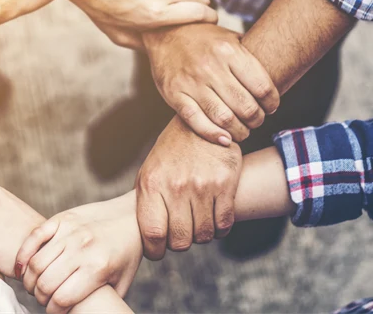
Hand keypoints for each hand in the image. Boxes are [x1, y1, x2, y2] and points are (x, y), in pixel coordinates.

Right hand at [14, 192, 141, 312]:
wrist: (131, 218)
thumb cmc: (125, 255)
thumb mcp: (121, 283)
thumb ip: (104, 302)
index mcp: (98, 268)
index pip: (61, 299)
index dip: (52, 311)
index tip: (53, 312)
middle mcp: (82, 249)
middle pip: (45, 283)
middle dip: (40, 298)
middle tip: (43, 299)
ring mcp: (70, 232)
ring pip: (36, 263)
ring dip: (30, 280)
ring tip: (34, 286)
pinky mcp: (62, 218)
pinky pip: (34, 237)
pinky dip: (23, 255)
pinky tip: (22, 268)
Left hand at [136, 116, 241, 259]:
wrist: (201, 121)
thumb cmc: (171, 152)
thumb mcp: (149, 171)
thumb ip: (147, 203)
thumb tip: (148, 239)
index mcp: (152, 184)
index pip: (152, 234)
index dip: (155, 250)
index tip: (158, 250)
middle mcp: (176, 186)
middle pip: (180, 240)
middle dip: (179, 243)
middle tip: (180, 234)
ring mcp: (202, 185)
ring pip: (203, 235)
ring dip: (200, 236)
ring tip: (196, 223)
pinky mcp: (225, 183)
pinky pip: (224, 224)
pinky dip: (219, 230)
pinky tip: (213, 220)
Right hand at [143, 22, 278, 143]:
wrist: (165, 33)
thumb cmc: (204, 39)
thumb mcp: (230, 38)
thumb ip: (250, 57)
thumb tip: (278, 77)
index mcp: (229, 51)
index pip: (263, 87)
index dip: (273, 102)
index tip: (271, 106)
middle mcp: (211, 67)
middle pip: (246, 106)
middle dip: (257, 119)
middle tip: (257, 121)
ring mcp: (191, 82)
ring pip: (224, 118)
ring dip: (239, 131)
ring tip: (243, 131)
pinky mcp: (174, 94)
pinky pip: (197, 121)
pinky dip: (213, 135)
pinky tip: (224, 139)